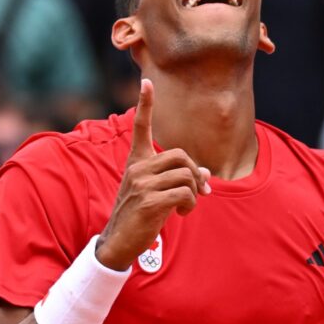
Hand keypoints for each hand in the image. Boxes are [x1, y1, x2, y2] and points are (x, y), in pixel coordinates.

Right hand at [95, 79, 210, 270]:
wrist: (118, 241)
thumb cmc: (138, 215)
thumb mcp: (156, 192)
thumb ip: (177, 179)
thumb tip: (206, 174)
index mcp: (136, 161)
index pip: (141, 127)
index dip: (145, 104)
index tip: (147, 82)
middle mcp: (137, 168)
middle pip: (181, 156)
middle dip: (195, 175)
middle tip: (200, 192)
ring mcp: (142, 184)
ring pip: (186, 175)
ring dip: (195, 193)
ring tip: (188, 206)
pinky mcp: (149, 201)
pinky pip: (184, 194)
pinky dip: (190, 204)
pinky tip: (182, 213)